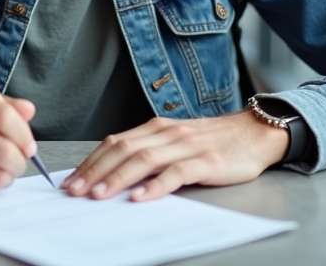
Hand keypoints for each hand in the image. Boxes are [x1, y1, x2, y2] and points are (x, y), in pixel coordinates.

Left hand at [61, 111, 287, 201]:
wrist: (255, 133)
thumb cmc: (213, 142)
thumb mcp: (177, 142)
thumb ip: (150, 152)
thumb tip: (112, 174)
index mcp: (156, 128)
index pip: (116, 142)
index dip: (91, 162)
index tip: (71, 181)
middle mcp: (168, 133)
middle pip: (124, 150)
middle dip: (95, 171)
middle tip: (75, 192)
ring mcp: (187, 146)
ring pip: (145, 159)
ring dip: (118, 178)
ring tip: (99, 196)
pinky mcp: (207, 161)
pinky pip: (176, 173)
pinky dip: (156, 186)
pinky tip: (141, 197)